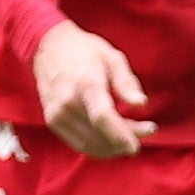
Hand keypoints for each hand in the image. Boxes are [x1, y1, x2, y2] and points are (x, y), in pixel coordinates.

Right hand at [34, 22, 157, 158]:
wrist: (48, 47)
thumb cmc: (85, 51)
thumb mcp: (112, 57)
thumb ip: (127, 82)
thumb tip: (141, 104)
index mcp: (86, 83)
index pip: (103, 117)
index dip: (121, 135)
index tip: (137, 146)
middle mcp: (68, 102)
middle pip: (98, 134)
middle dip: (124, 141)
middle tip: (147, 131)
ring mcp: (57, 113)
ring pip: (88, 144)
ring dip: (112, 147)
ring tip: (132, 135)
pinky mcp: (52, 121)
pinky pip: (77, 143)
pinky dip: (97, 147)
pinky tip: (112, 140)